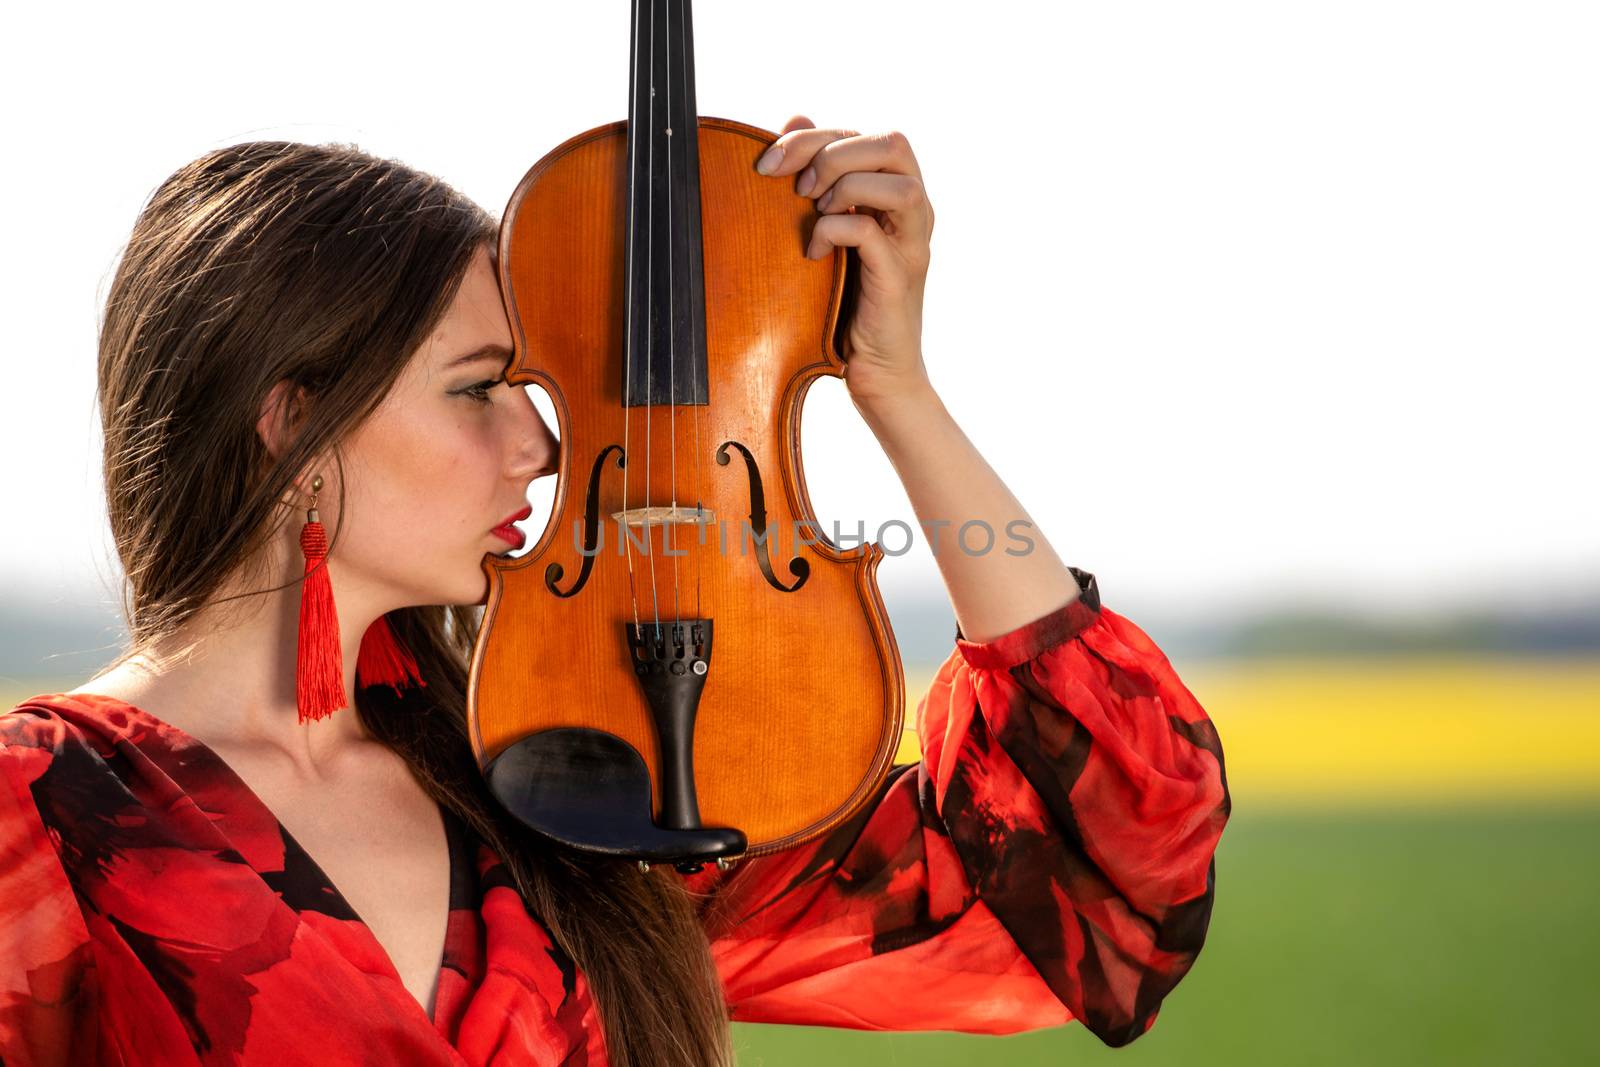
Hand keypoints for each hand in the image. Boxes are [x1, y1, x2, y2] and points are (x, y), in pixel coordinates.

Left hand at [755, 115, 934, 406]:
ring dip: (844, 186)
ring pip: (899, 182)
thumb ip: (816, 176)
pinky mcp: (898, 277)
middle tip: (796, 187)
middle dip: (831, 153)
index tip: (767, 163)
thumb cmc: (846, 300)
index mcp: (896, 193)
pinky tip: (813, 253)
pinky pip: (871, 232)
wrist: (876, 371)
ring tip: (812, 212)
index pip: (865, 135)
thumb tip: (795, 118)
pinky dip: (833, 231)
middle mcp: (914, 212)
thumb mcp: (825, 226)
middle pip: (892, 142)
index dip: (812, 138)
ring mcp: (911, 244)